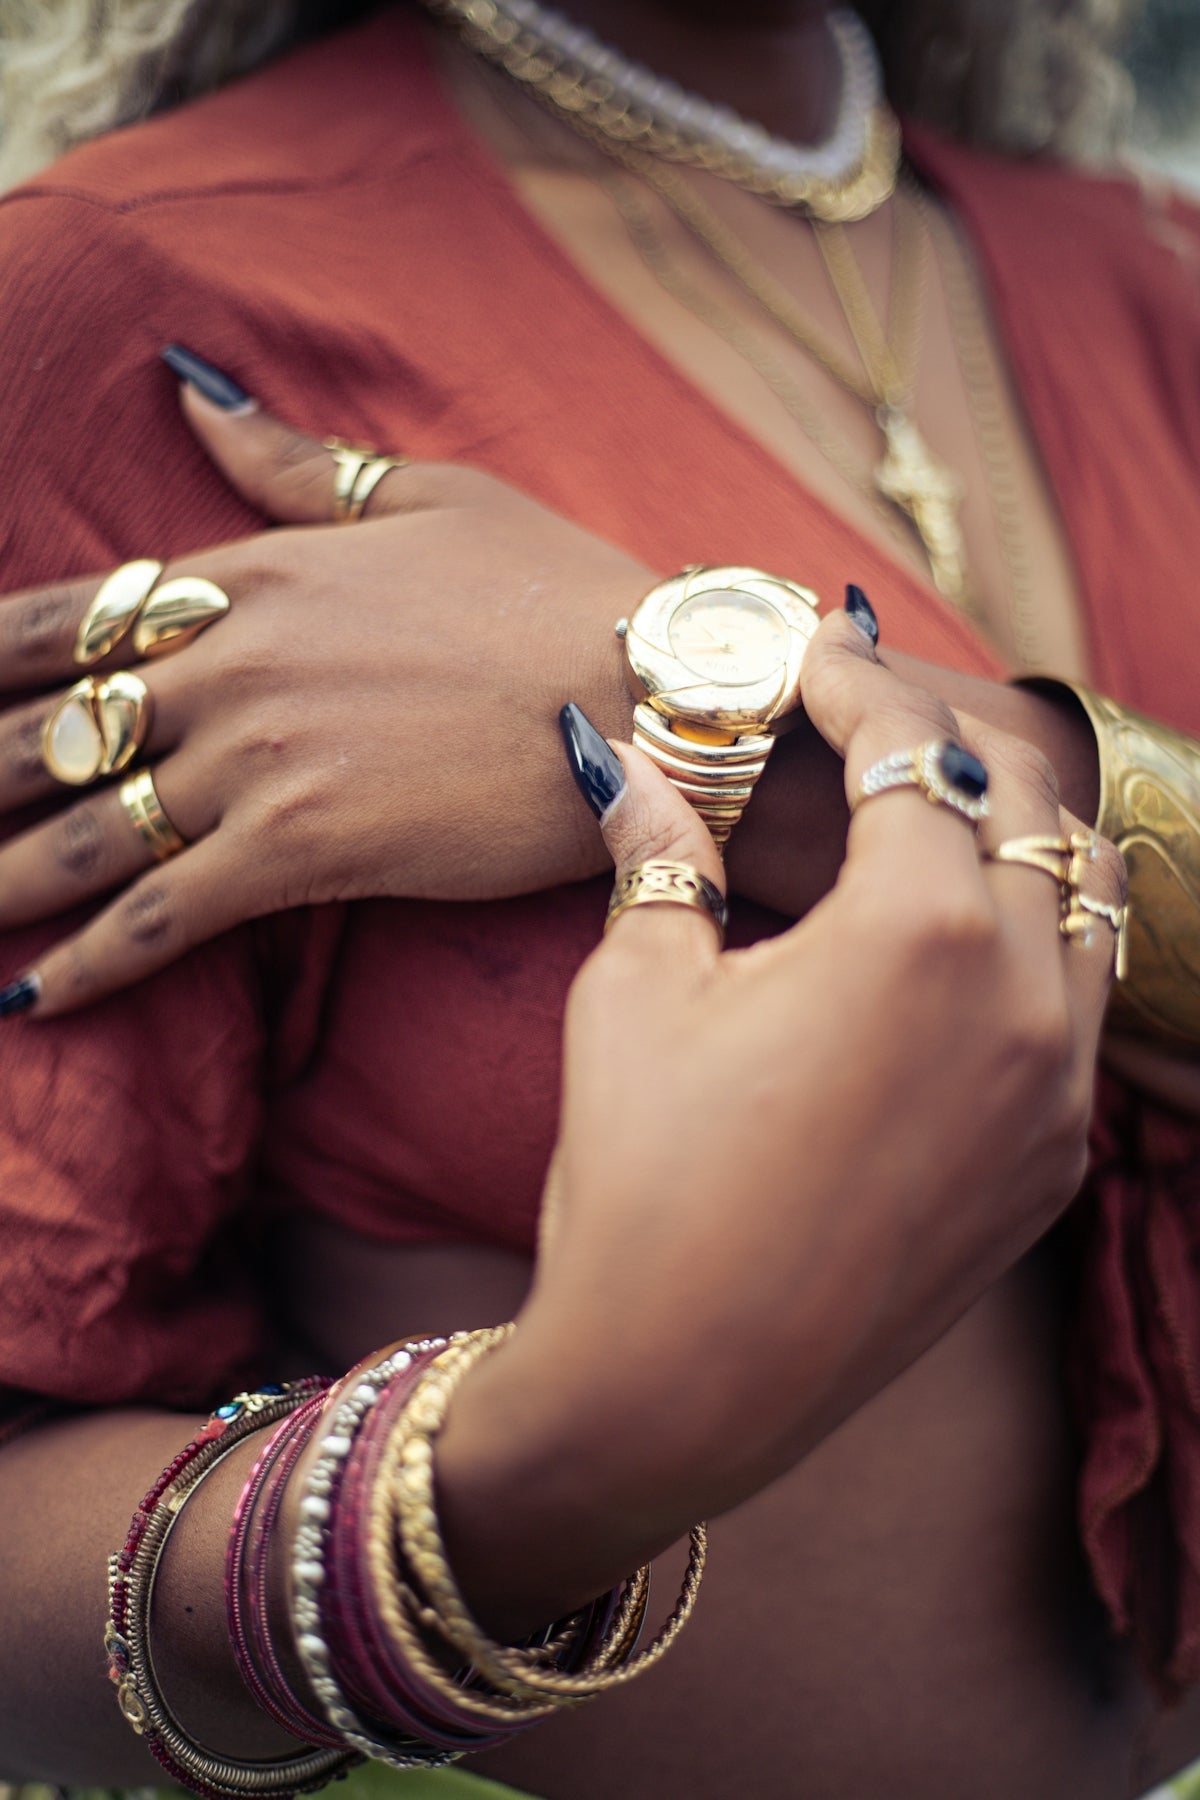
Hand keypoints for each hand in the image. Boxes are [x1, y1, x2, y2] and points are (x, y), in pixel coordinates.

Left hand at [0, 377, 649, 1013]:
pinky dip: (88, 963)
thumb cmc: (558, 587)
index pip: (69, 617)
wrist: (653, 692)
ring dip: (2, 880)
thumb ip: (291, 459)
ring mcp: (258, 757)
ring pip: (83, 832)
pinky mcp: (302, 847)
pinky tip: (32, 998)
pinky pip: (162, 916)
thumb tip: (187, 390)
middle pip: (50, 732)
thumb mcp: (427, 492)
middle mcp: (230, 661)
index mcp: (252, 571)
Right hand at [435, 610, 1127, 1634]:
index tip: (811, 645)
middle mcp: (1025, 1000)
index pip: (908, 750)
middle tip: (858, 723)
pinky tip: (944, 954)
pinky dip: (1031, 945)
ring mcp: (1057, 1091)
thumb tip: (626, 762)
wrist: (680, 1385)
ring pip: (1080, 900)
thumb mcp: (636, 992)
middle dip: (937, 741)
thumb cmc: (641, 1182)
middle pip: (1018, 802)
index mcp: (920, 934)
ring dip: (1005, 837)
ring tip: (914, 822)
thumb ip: (660, 853)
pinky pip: (1079, 1008)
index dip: (852, 680)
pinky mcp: (1052, 1164)